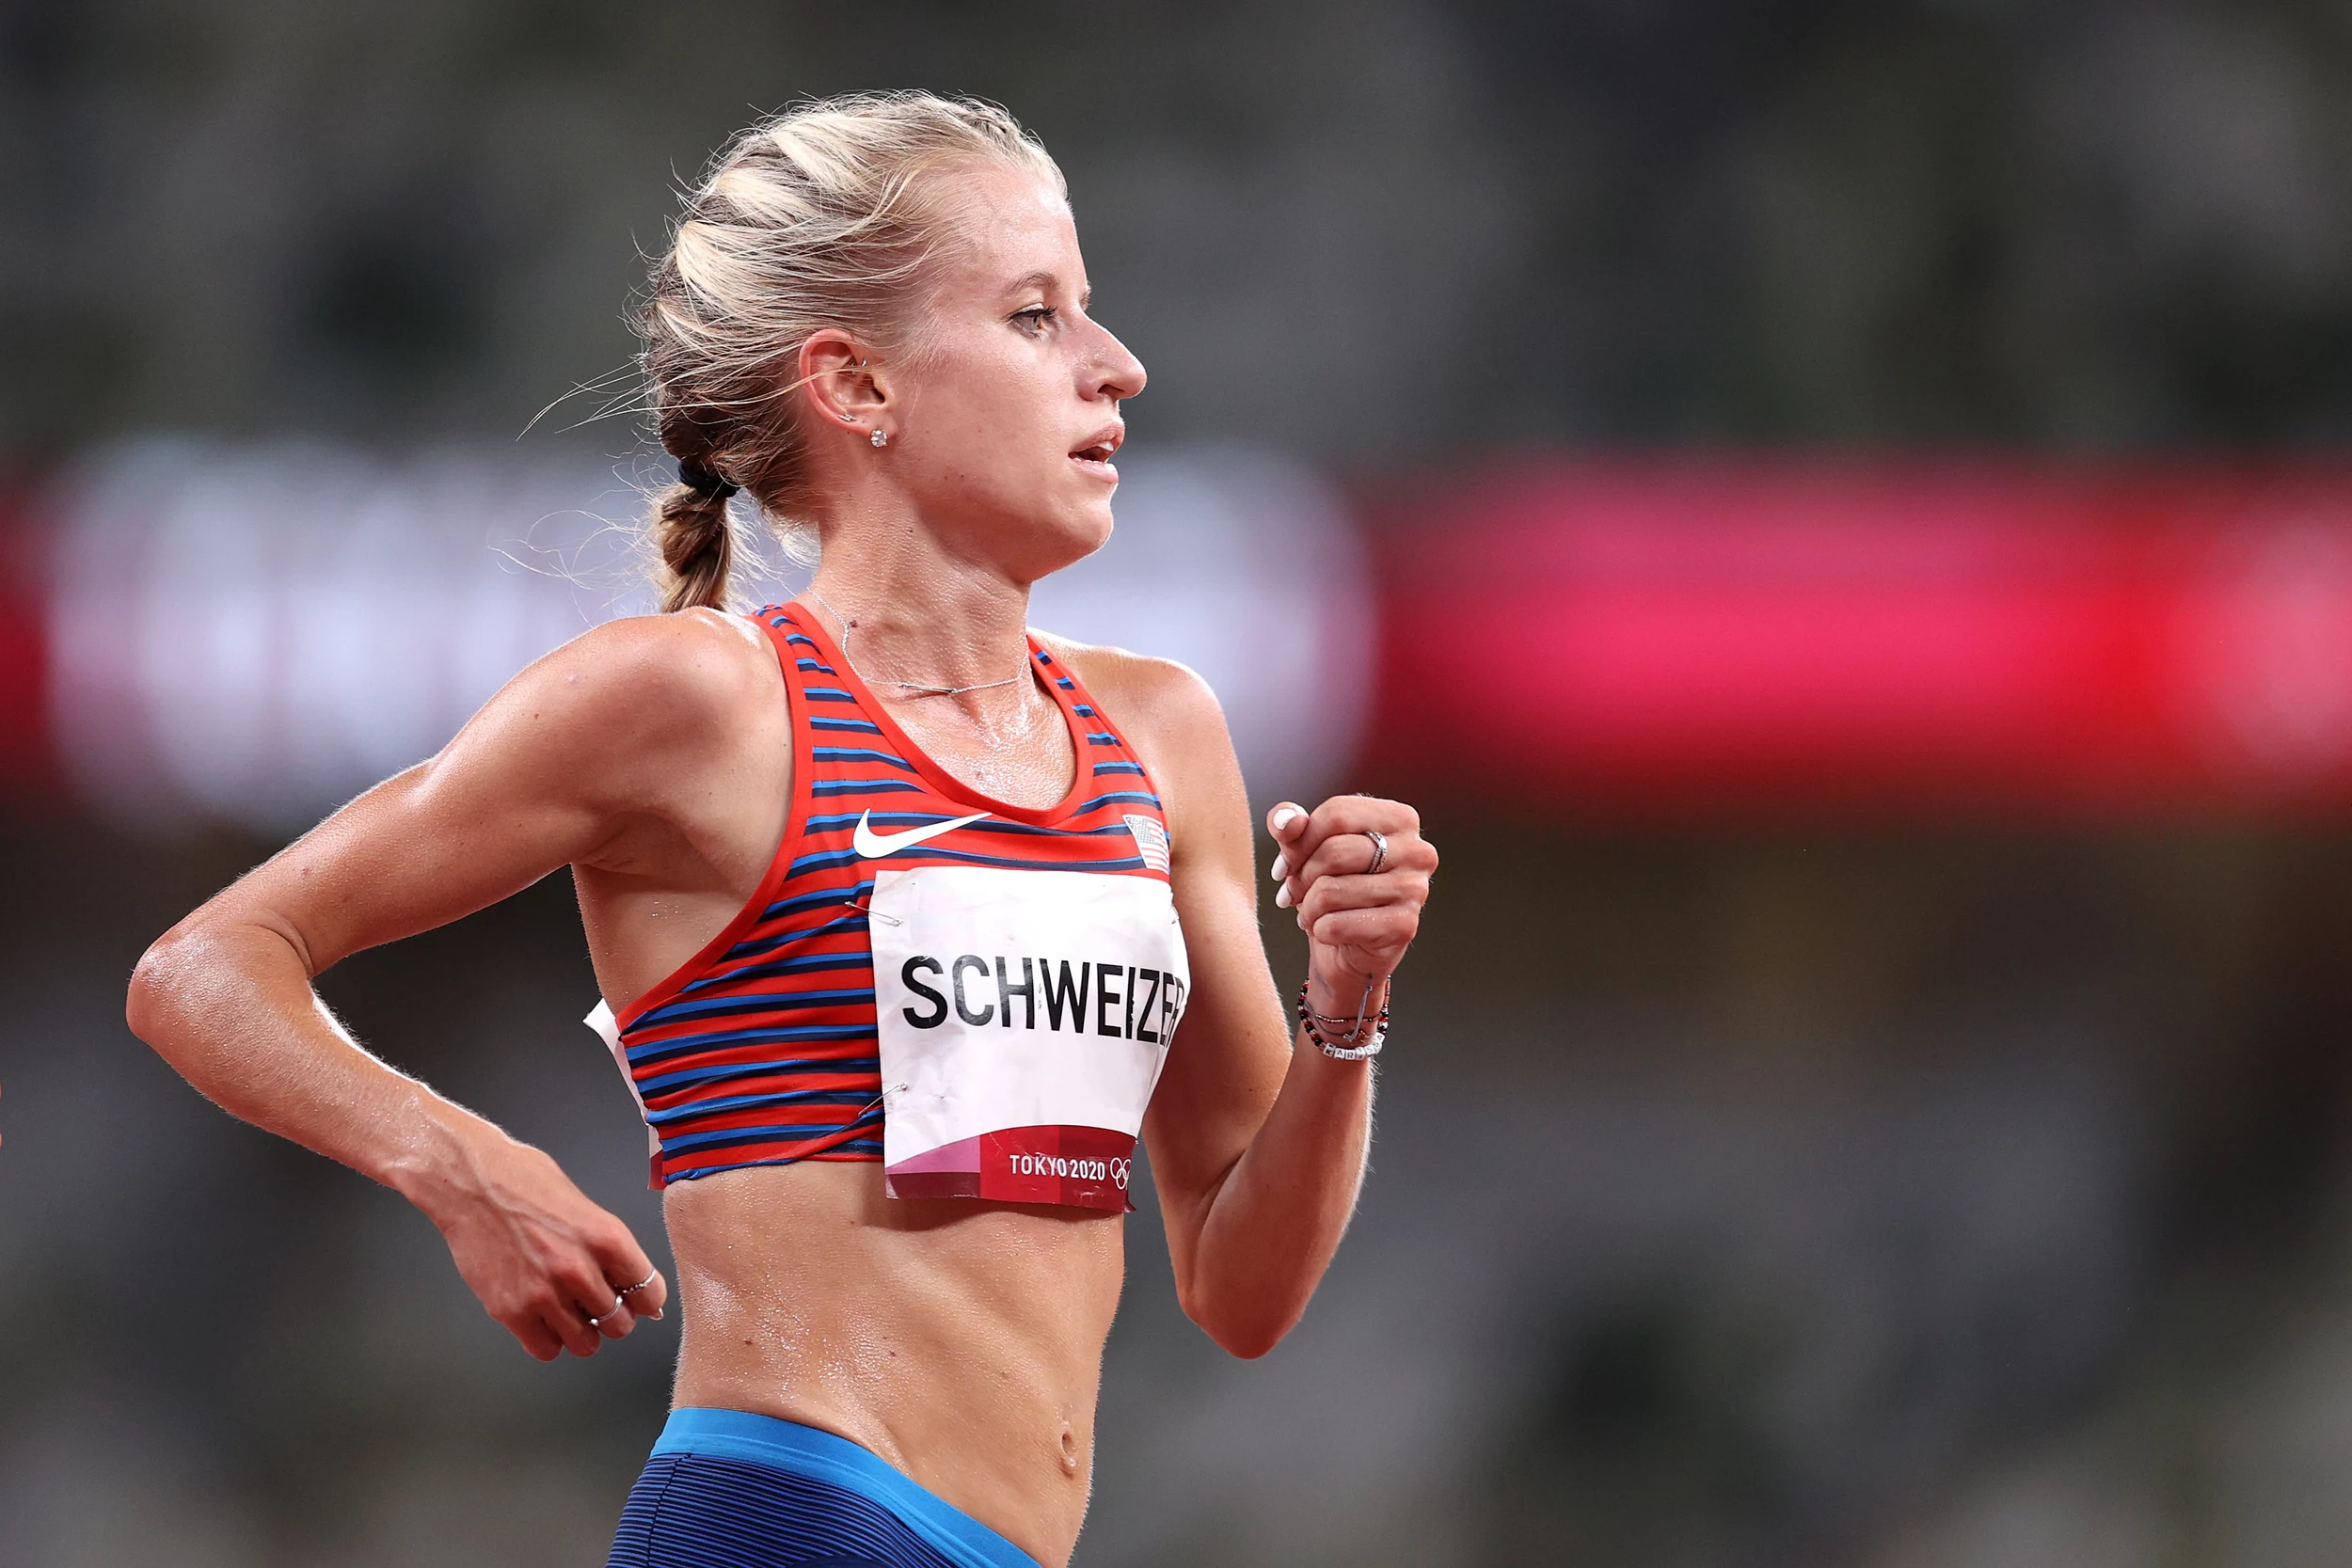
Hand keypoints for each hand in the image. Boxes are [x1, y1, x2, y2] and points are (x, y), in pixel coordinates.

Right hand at [425, 1132, 669, 1360]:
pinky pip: (545, 1349)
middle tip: (597, 1305)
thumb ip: (609, 1245)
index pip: (648, 1293)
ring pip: (585, 1344)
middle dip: (612, 1317)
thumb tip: (630, 1276)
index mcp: (608, 1238)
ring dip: (581, 1333)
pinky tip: (543, 1320)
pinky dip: (548, 1340)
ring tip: (569, 1314)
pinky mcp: (511, 1310)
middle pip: (619, 1324)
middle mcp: (579, 1270)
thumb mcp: (584, 1206)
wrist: (470, 1181)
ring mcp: (544, 1294)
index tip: (637, 1301)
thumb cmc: (524, 1181)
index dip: (644, 1300)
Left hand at [1267, 795, 1435, 1015]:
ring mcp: (1415, 889)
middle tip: (1294, 893)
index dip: (1298, 841)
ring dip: (1308, 907)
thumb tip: (1286, 820)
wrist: (1350, 946)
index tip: (1283, 867)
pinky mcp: (1405, 926)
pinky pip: (1337, 924)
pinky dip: (1320, 930)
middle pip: (1334, 852)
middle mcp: (1417, 850)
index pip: (1337, 814)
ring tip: (1311, 912)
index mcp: (1399, 819)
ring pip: (1330, 890)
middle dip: (1301, 877)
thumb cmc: (1334, 887)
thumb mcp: (1308, 849)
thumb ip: (1292, 826)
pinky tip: (1326, 931)